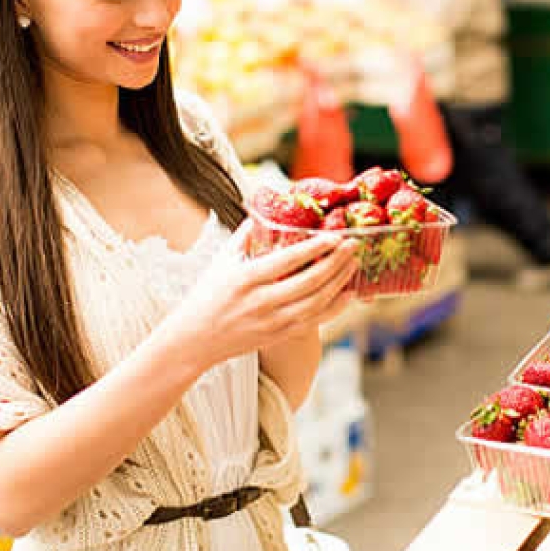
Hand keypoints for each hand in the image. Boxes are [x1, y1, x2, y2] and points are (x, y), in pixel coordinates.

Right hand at [164, 221, 358, 371]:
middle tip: (353, 245)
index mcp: (246, 278)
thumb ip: (245, 235)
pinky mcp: (278, 336)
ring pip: (316, 303)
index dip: (315, 248)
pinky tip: (348, 294)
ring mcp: (272, 322)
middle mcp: (261, 301)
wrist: (196, 339)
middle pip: (309, 281)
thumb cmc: (208, 295)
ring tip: (353, 264)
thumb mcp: (222, 260)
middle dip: (336, 262)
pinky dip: (334, 308)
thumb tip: (263, 211)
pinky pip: (314, 322)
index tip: (335, 236)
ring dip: (339, 282)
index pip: (288, 260)